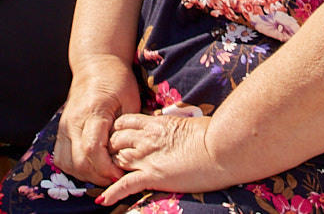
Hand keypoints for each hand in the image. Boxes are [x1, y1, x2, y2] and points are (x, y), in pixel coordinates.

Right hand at [52, 54, 142, 187]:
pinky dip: (74, 168)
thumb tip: (128, 156)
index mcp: (93, 112)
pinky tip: (90, 165)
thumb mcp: (130, 100)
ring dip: (85, 174)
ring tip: (103, 172)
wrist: (95, 64)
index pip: (92, 149)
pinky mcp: (61, 129)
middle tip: (115, 176)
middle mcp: (73, 121)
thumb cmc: (118, 81)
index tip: (121, 174)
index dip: (106, 168)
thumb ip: (128, 128)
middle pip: (78, 162)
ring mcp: (64, 125)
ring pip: (66, 163)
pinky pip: (60, 157)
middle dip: (98, 176)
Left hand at [100, 107, 232, 202]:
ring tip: (104, 176)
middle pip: (115, 141)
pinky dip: (113, 192)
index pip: (124, 124)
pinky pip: (126, 184)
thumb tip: (177, 132)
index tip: (118, 139)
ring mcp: (147, 157)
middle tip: (108, 159)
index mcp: (154, 123)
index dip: (118, 132)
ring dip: (109, 167)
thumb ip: (174, 128)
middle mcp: (145, 138)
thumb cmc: (213, 134)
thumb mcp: (187, 124)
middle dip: (110, 149)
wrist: (221, 147)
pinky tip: (103, 199)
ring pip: (116, 159)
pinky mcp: (152, 176)